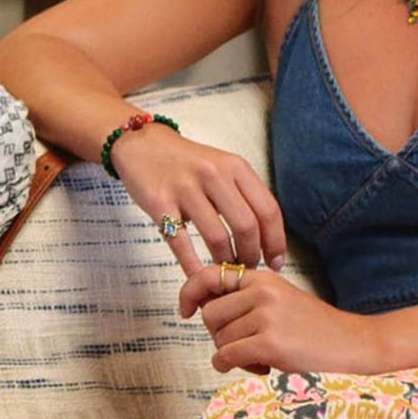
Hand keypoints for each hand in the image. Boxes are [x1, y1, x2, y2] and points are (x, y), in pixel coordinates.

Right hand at [109, 125, 287, 273]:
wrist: (142, 143)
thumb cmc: (186, 162)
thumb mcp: (222, 167)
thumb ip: (244, 194)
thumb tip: (266, 237)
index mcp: (235, 166)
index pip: (268, 210)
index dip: (275, 241)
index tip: (275, 261)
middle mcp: (213, 174)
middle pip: (246, 226)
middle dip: (252, 255)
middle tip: (248, 268)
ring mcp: (185, 188)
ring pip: (217, 238)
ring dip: (225, 262)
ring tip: (225, 270)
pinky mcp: (159, 203)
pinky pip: (181, 243)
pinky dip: (192, 265)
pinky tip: (198, 275)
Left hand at [186, 265, 390, 375]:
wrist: (358, 347)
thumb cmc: (317, 333)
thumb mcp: (281, 303)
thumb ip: (247, 301)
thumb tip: (203, 310)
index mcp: (263, 279)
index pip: (208, 275)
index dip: (189, 293)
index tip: (185, 310)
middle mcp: (262, 291)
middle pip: (209, 315)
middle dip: (220, 336)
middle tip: (247, 347)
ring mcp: (266, 316)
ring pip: (218, 340)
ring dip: (233, 356)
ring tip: (264, 357)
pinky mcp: (269, 342)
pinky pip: (225, 358)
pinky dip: (232, 368)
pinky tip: (260, 369)